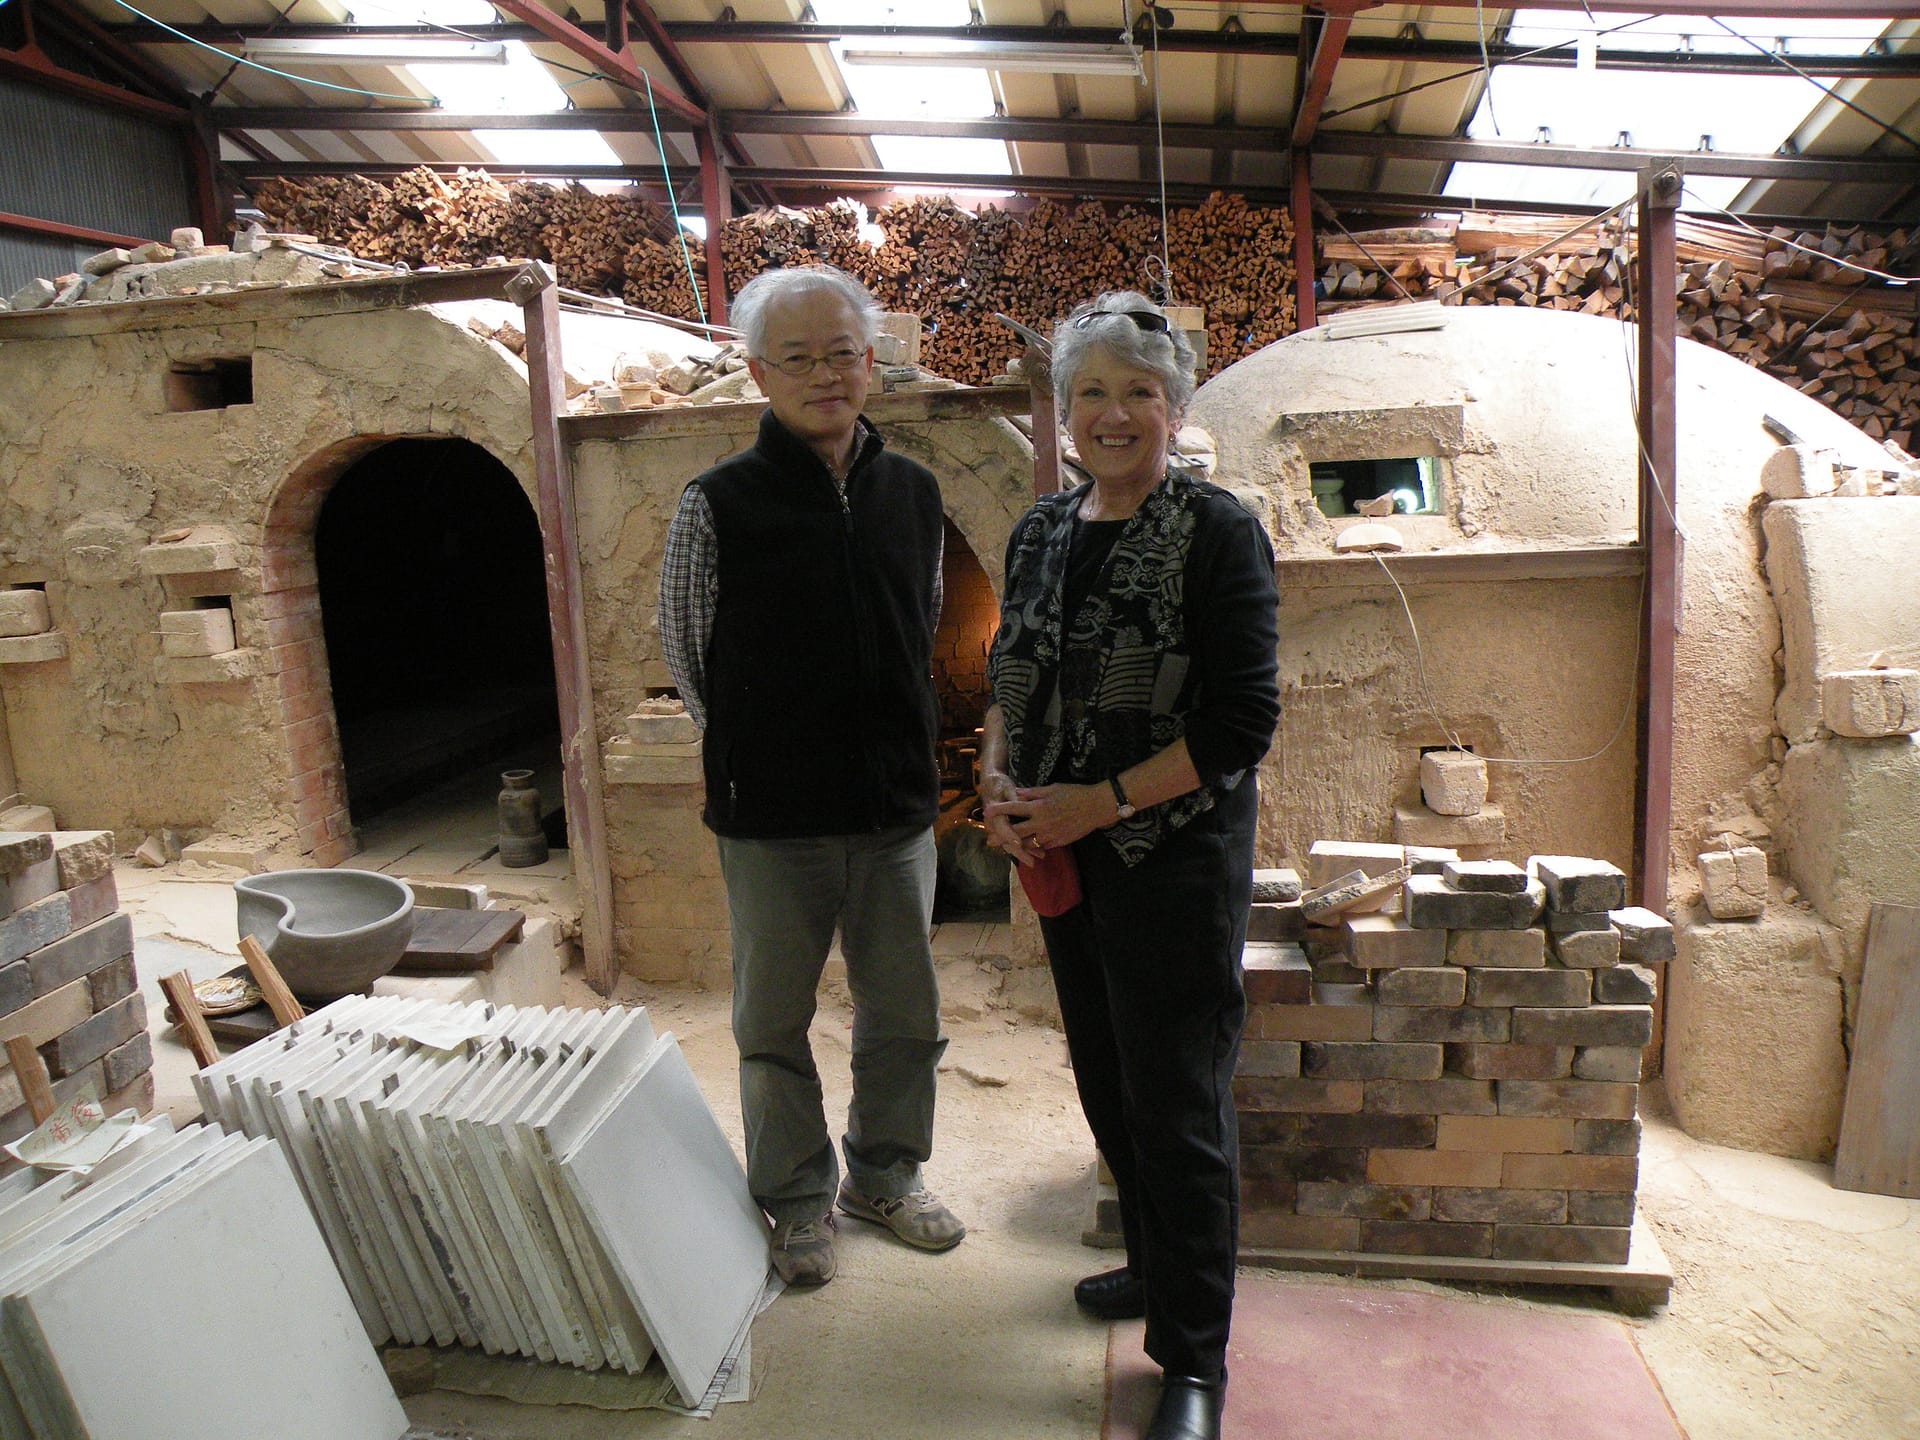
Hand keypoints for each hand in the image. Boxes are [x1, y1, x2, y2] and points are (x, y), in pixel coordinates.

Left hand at [982, 783, 1106, 860]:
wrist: (1096, 808)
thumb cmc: (1075, 794)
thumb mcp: (1052, 789)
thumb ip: (1032, 793)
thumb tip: (1016, 793)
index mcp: (1039, 807)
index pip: (1013, 808)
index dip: (998, 810)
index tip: (987, 811)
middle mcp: (1041, 823)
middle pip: (1015, 832)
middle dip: (1000, 836)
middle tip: (989, 839)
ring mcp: (1050, 835)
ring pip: (1027, 844)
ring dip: (1014, 846)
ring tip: (1004, 847)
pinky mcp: (1058, 842)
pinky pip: (1041, 847)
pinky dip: (1032, 848)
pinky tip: (1026, 849)